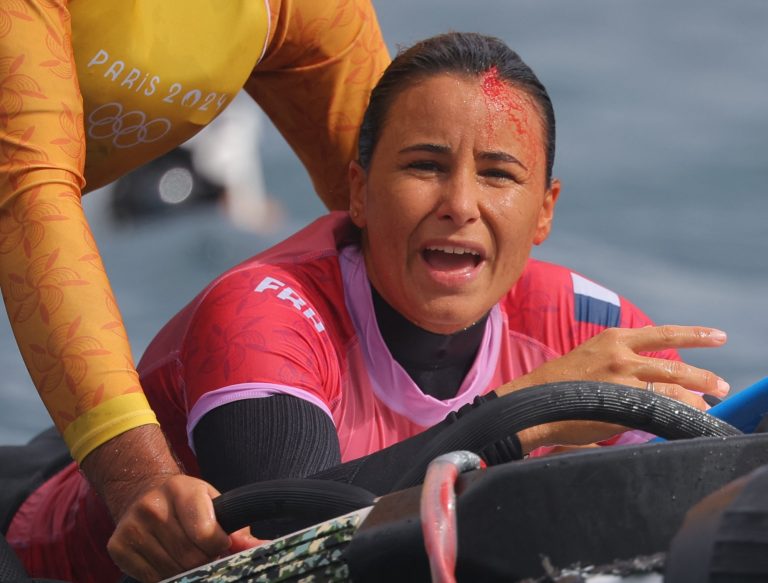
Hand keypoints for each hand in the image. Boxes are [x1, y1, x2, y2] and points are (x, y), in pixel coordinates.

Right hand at [107, 474, 262, 581]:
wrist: (142, 493)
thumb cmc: (186, 502)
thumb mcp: (213, 503)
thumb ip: (237, 527)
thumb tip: (261, 548)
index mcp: (180, 489)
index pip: (206, 533)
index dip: (219, 545)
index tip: (220, 542)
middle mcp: (152, 506)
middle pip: (189, 556)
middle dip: (204, 559)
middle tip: (204, 551)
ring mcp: (132, 527)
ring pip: (171, 570)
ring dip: (186, 570)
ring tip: (187, 554)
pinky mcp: (118, 547)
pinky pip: (151, 577)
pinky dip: (165, 575)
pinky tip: (167, 559)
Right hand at [495, 325, 729, 449]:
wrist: (533, 400)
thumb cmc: (559, 384)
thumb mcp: (590, 358)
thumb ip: (619, 362)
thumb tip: (648, 376)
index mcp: (613, 339)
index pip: (661, 333)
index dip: (693, 335)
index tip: (716, 336)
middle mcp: (620, 354)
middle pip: (673, 361)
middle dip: (702, 374)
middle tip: (721, 384)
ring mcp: (621, 378)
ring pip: (670, 384)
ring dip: (697, 394)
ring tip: (712, 402)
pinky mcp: (619, 402)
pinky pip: (658, 406)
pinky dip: (678, 411)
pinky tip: (689, 417)